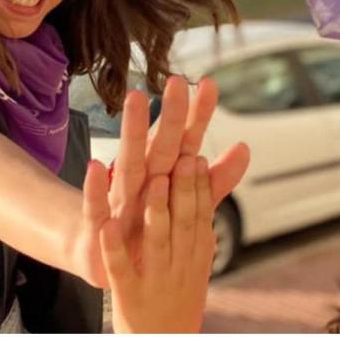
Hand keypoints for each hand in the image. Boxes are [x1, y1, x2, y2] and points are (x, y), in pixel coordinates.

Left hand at [101, 155, 214, 332]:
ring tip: (155, 183)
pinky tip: (107, 227)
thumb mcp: (197, 260)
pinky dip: (115, 248)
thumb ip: (202, 219)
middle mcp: (180, 266)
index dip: (200, 187)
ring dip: (157, 211)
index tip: (199, 157)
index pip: (201, 216)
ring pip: (158, 242)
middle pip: (184, 223)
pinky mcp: (128, 295)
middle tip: (184, 159)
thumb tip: (221, 196)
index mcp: (196, 255)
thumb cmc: (178, 296)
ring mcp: (155, 281)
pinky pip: (121, 269)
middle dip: (185, 191)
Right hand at [109, 76, 249, 263]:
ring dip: (132, 131)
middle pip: (162, 144)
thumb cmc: (148, 221)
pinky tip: (96, 166)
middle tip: (176, 80)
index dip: (199, 114)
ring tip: (135, 99)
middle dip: (170, 115)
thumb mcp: (186, 201)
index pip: (187, 139)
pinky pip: (97, 205)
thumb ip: (214, 179)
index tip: (210, 83)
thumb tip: (244, 148)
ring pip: (129, 162)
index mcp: (166, 173)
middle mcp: (145, 179)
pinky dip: (95, 188)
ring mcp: (121, 198)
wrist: (108, 259)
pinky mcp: (99, 225)